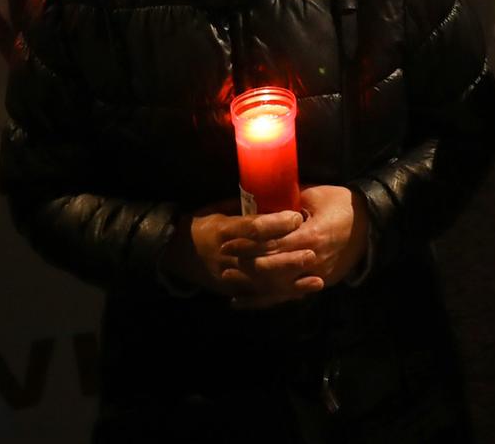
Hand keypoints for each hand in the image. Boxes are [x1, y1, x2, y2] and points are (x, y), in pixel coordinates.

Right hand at [171, 202, 306, 300]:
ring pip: (264, 282)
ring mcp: (230, 277)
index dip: (275, 224)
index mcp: (224, 230)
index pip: (252, 228)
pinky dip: (282, 295)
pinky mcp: (234, 291)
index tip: (296, 217)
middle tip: (312, 252)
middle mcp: (227, 256)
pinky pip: (260, 296)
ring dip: (291, 282)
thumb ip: (247, 208)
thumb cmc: (204, 224)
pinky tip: (301, 294)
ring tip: (316, 279)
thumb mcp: (221, 209)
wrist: (178, 252)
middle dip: (288, 258)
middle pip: (261, 260)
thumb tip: (277, 198)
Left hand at [240, 185, 371, 306]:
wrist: (371, 224)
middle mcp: (312, 260)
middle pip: (271, 268)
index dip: (248, 245)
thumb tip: (261, 202)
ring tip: (228, 278)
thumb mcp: (315, 195)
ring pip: (278, 286)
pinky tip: (243, 301)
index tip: (228, 242)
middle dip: (245, 265)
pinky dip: (265, 299)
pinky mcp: (319, 284)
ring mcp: (316, 276)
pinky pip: (288, 294)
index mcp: (311, 236)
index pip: (272, 244)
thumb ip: (288, 202)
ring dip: (251, 284)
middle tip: (223, 259)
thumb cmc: (342, 204)